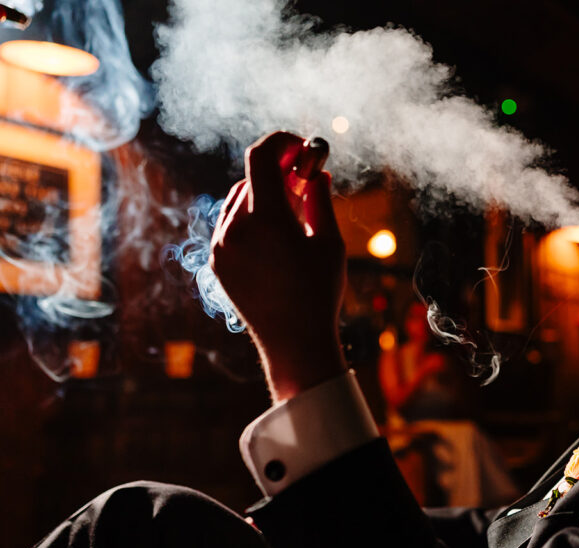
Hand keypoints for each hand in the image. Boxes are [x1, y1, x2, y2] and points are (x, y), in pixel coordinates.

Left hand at [210, 131, 346, 400]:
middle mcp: (235, 229)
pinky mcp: (218, 264)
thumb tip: (317, 173)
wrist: (294, 342)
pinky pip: (230, 227)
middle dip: (278, 172)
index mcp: (266, 219)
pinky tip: (277, 237)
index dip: (281, 143)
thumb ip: (320, 200)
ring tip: (294, 212)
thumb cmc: (319, 293)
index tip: (301, 146)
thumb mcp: (329, 241)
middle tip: (306, 178)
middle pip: (251, 179)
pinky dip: (251, 219)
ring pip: (239, 202)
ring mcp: (221, 247)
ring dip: (264, 196)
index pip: (261, 158)